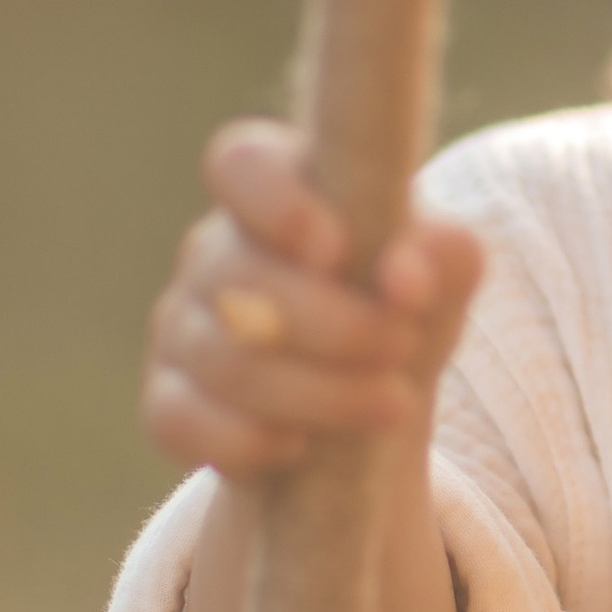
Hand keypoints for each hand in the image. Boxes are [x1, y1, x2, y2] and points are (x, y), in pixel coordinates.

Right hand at [143, 120, 483, 480]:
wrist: (371, 400)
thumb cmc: (403, 306)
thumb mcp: (442, 274)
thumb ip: (440, 256)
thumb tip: (406, 277)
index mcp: (273, 192)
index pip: (241, 164)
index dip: (279, 203)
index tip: (337, 250)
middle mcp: (214, 253)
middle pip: (242, 277)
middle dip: (334, 323)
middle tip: (403, 346)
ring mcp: (182, 329)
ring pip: (227, 360)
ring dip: (317, 391)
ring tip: (391, 406)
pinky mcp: (170, 403)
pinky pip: (181, 421)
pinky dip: (244, 441)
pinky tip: (299, 447)